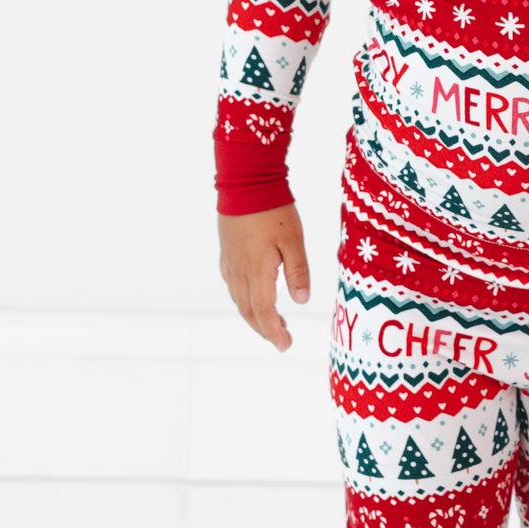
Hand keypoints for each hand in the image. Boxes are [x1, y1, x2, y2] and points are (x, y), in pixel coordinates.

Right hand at [218, 204, 310, 350]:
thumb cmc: (272, 209)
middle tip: (281, 339)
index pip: (264, 312)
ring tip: (272, 322)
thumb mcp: (293, 239)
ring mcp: (230, 263)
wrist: (245, 183)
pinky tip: (253, 297)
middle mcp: (239, 272)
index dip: (274, 331)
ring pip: (239, 300)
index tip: (285, 345)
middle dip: (265, 328)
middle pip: (249, 311)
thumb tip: (301, 301)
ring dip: (254, 316)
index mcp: (257, 271)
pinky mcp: (227, 253)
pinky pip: (234, 286)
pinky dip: (245, 300)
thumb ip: (298, 271)